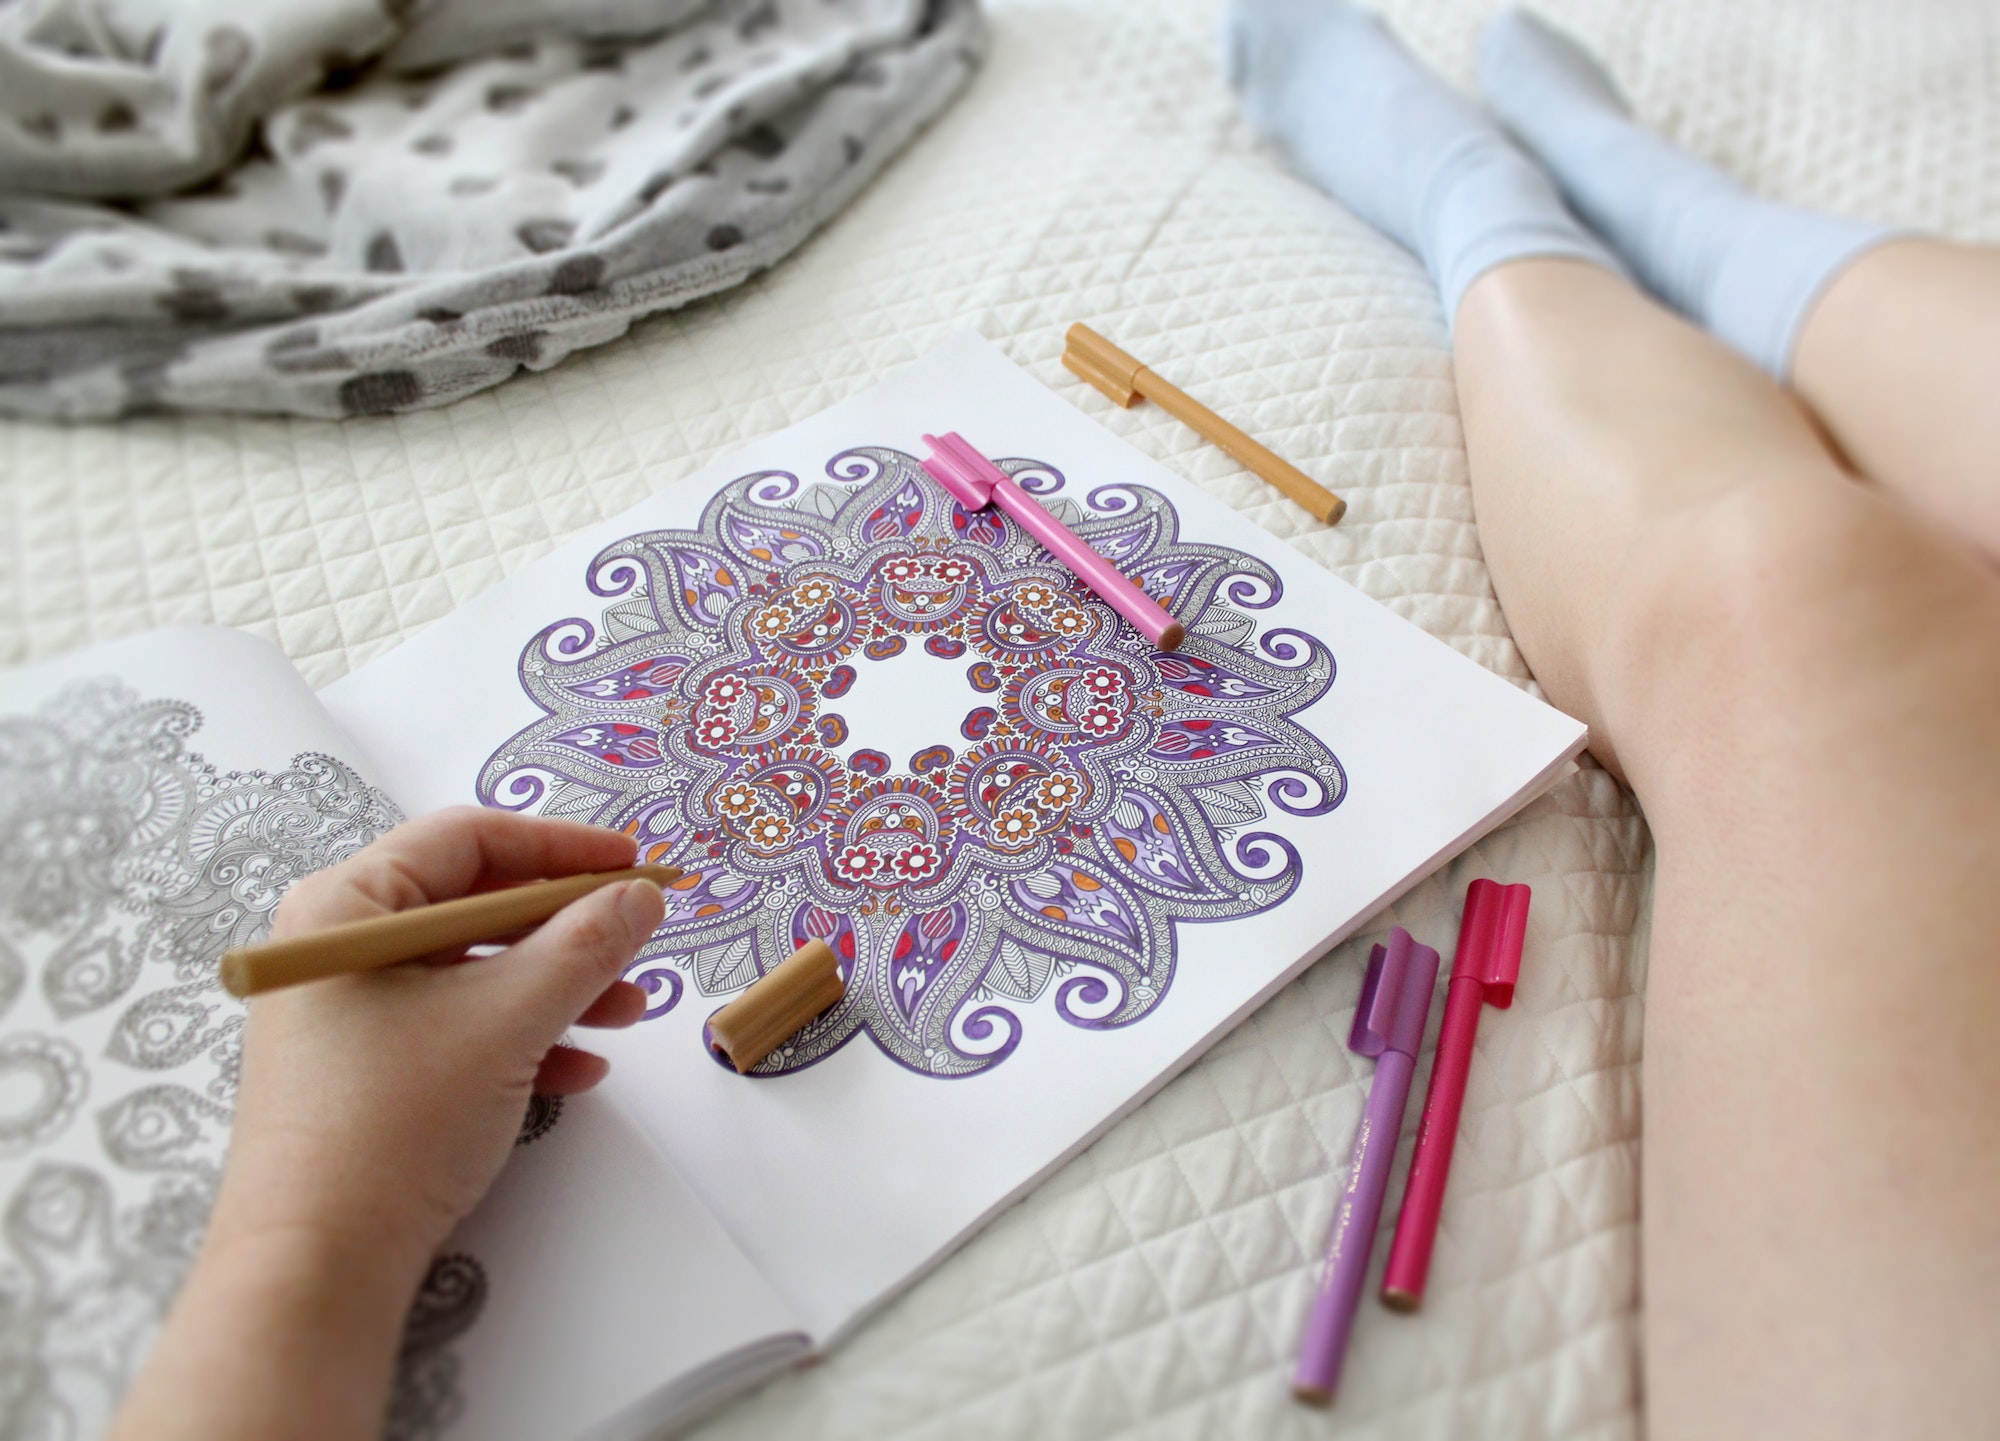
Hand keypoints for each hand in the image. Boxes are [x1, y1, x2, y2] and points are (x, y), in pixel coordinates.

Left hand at [111, 808, 665, 1440]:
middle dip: (567, 927)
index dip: (561, 845)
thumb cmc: (395, 1121)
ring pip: (474, 971)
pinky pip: (456, 1025)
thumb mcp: (508, 1019)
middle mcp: (337, 946)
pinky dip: (522, 1037)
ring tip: (627, 1013)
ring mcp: (348, 1012)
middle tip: (639, 939)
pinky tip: (578, 1070)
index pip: (467, 839)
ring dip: (558, 986)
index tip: (633, 862)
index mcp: (346, 906)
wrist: (317, 1265)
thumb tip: (640, 895)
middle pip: (475, 905)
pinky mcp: (364, 1070)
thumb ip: (584, 944)